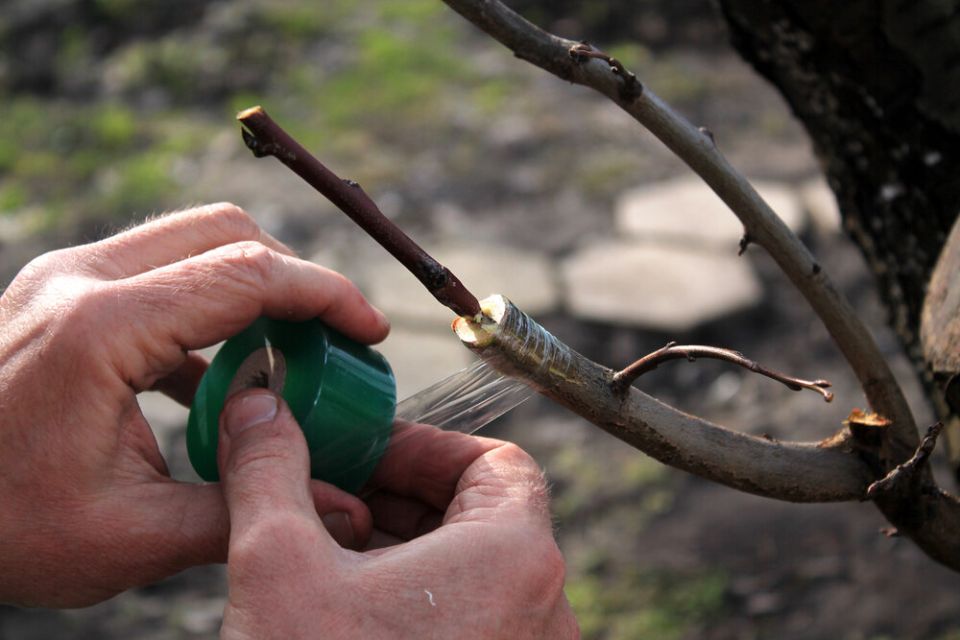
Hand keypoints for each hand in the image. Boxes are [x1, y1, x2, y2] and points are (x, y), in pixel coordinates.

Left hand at [0, 203, 387, 606]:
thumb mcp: (128, 537)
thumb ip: (244, 511)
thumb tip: (346, 510)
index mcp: (101, 328)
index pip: (248, 274)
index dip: (326, 296)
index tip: (371, 332)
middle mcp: (81, 279)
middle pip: (225, 232)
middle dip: (295, 278)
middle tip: (333, 340)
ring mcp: (65, 277)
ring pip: (192, 241)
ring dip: (252, 287)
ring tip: (285, 357)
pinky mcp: (61, 292)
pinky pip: (158, 274)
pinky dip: (209, 307)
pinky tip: (219, 376)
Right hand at [218, 389, 578, 638]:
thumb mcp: (279, 567)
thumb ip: (270, 472)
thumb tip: (258, 411)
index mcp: (515, 557)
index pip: (495, 461)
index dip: (424, 446)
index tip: (366, 453)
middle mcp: (540, 608)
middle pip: (482, 512)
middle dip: (401, 494)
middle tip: (335, 493)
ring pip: (473, 570)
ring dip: (404, 546)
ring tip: (331, 550)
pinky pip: (470, 619)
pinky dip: (416, 598)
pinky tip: (348, 608)